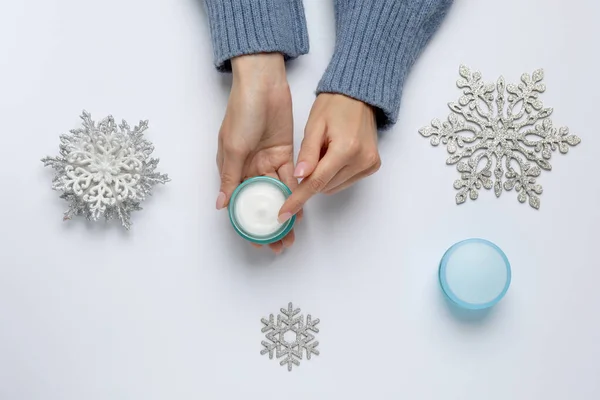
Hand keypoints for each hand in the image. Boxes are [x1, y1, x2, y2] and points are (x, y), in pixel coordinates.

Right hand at [216, 53, 297, 253]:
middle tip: (279, 245)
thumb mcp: (233, 147)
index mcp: (231, 168)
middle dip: (269, 225)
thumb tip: (221, 205)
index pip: (237, 203)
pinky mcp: (286, 154)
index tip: (256, 243)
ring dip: (284, 213)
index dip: (245, 224)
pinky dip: (295, 194)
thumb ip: (230, 176)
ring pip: (277, 194)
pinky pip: (290, 179)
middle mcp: (249, 168)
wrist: (264, 84)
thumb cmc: (242, 112)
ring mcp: (268, 162)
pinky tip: (301, 210)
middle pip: (260, 203)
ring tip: (292, 234)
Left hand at [278, 93, 380, 222]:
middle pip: (324, 186)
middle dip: (311, 177)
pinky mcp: (372, 166)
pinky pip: (345, 181)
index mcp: (346, 148)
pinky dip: (334, 174)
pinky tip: (335, 155)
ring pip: (333, 187)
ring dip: (323, 176)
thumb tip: (300, 178)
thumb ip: (307, 154)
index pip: (316, 182)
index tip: (284, 212)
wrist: (359, 95)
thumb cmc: (334, 105)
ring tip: (325, 151)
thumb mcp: (314, 126)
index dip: (298, 198)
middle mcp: (361, 159)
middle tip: (311, 155)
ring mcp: (369, 164)